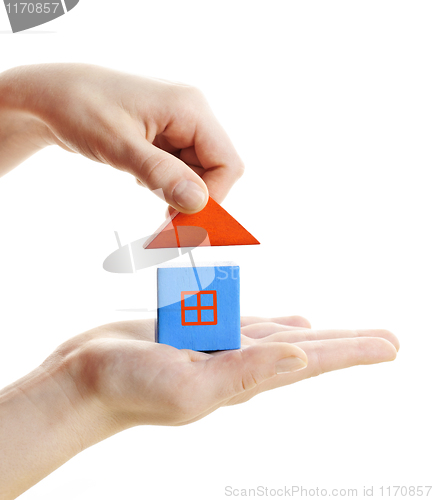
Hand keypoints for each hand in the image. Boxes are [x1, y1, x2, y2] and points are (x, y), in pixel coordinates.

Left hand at [0, 64, 243, 211]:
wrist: (52, 97)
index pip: (226, 163)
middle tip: (167, 224)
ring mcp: (179, 127)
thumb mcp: (119, 146)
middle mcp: (191, 115)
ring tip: (145, 190)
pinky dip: (165, 185)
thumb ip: (161, 174)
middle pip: (214, 171)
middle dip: (193, 200)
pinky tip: (141, 178)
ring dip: (177, 193)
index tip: (187, 223)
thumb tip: (199, 203)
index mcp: (190, 108)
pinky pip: (179, 170)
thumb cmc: (81, 108)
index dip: (213, 197)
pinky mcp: (166, 138)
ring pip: (197, 174)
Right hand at [61, 316, 397, 424]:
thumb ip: (246, 374)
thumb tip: (301, 358)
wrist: (84, 377)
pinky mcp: (195, 330)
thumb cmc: (128, 387)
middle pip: (306, 349)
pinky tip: (285, 323)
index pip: (312, 362)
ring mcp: (217, 346)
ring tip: (337, 334)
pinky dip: (270, 321)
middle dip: (346, 343)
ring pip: (277, 334)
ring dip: (311, 333)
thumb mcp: (192, 387)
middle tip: (386, 340)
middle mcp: (239, 363)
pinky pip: (243, 321)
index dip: (353, 353)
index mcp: (245, 377)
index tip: (392, 347)